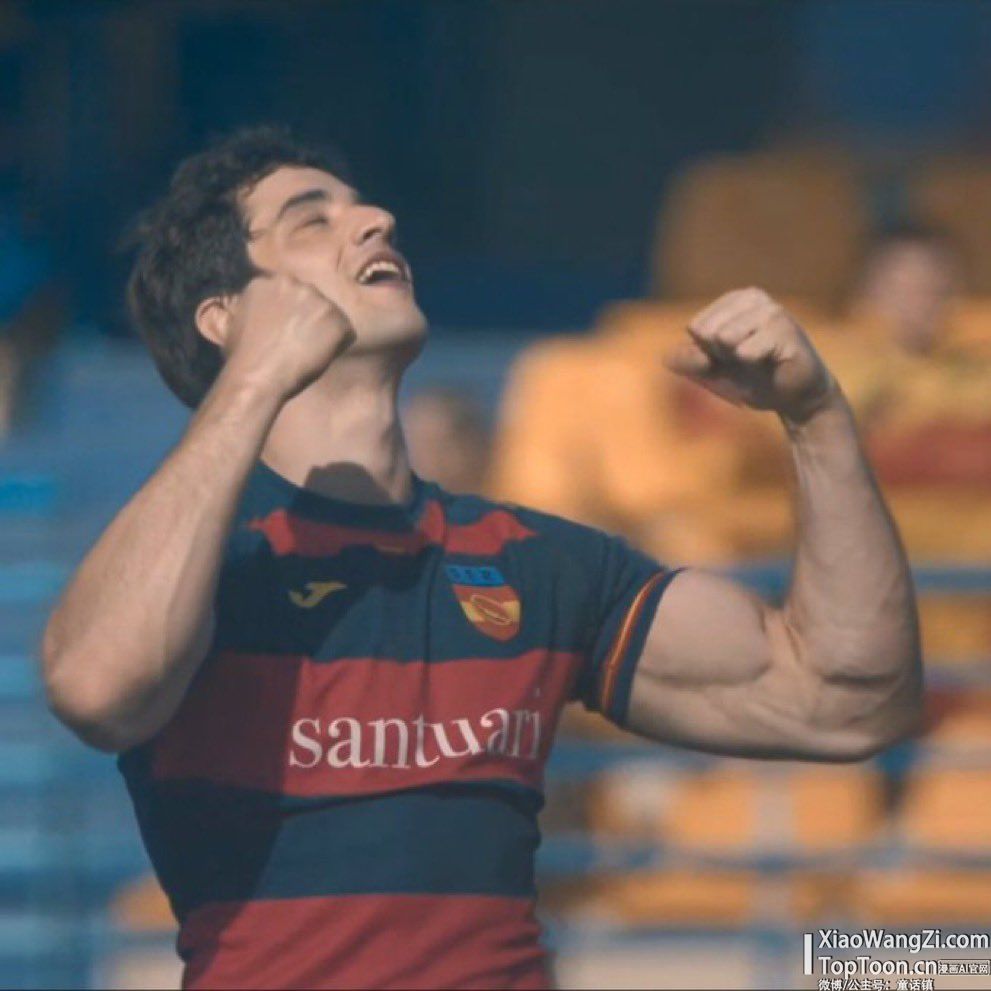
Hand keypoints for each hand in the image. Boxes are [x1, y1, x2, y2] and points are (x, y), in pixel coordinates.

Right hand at [222, 274, 355, 402]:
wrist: (256, 375)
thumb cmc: (242, 358)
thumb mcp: (237, 322)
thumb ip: (255, 309)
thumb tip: (262, 313)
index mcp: (265, 282)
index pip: (288, 294)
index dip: (289, 315)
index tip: (285, 332)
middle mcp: (293, 282)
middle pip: (311, 300)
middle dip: (309, 319)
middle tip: (299, 344)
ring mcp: (317, 298)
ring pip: (330, 315)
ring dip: (324, 333)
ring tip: (307, 353)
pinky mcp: (336, 318)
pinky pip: (346, 333)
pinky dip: (338, 347)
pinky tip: (320, 358)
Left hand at [666, 287, 835, 422]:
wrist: (796, 397)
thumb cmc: (755, 379)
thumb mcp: (716, 371)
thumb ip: (691, 362)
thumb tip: (664, 359)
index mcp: (737, 299)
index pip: (696, 327)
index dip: (710, 353)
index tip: (734, 358)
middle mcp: (755, 297)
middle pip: (707, 332)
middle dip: (722, 357)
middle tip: (748, 362)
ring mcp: (773, 312)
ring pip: (725, 339)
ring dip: (739, 362)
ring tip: (760, 363)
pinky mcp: (786, 332)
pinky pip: (746, 352)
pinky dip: (754, 367)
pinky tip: (773, 364)